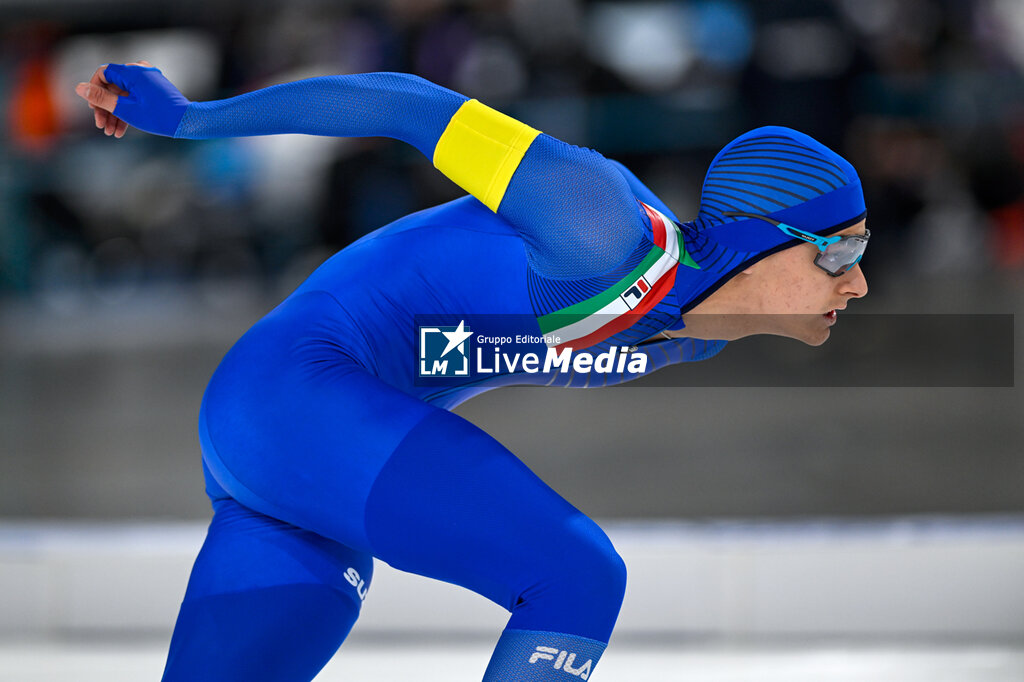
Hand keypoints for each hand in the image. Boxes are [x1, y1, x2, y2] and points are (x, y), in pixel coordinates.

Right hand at [74, 61, 190, 137]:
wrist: (188, 121)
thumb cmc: (159, 116)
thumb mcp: (126, 109)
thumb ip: (102, 98)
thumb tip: (79, 88)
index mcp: (132, 72)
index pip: (103, 74)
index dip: (94, 91)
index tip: (93, 109)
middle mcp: (140, 71)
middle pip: (113, 86)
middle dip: (105, 108)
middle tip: (101, 126)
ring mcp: (148, 80)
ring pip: (123, 95)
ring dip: (115, 113)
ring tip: (110, 132)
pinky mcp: (154, 90)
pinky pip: (134, 98)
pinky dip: (127, 112)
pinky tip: (120, 130)